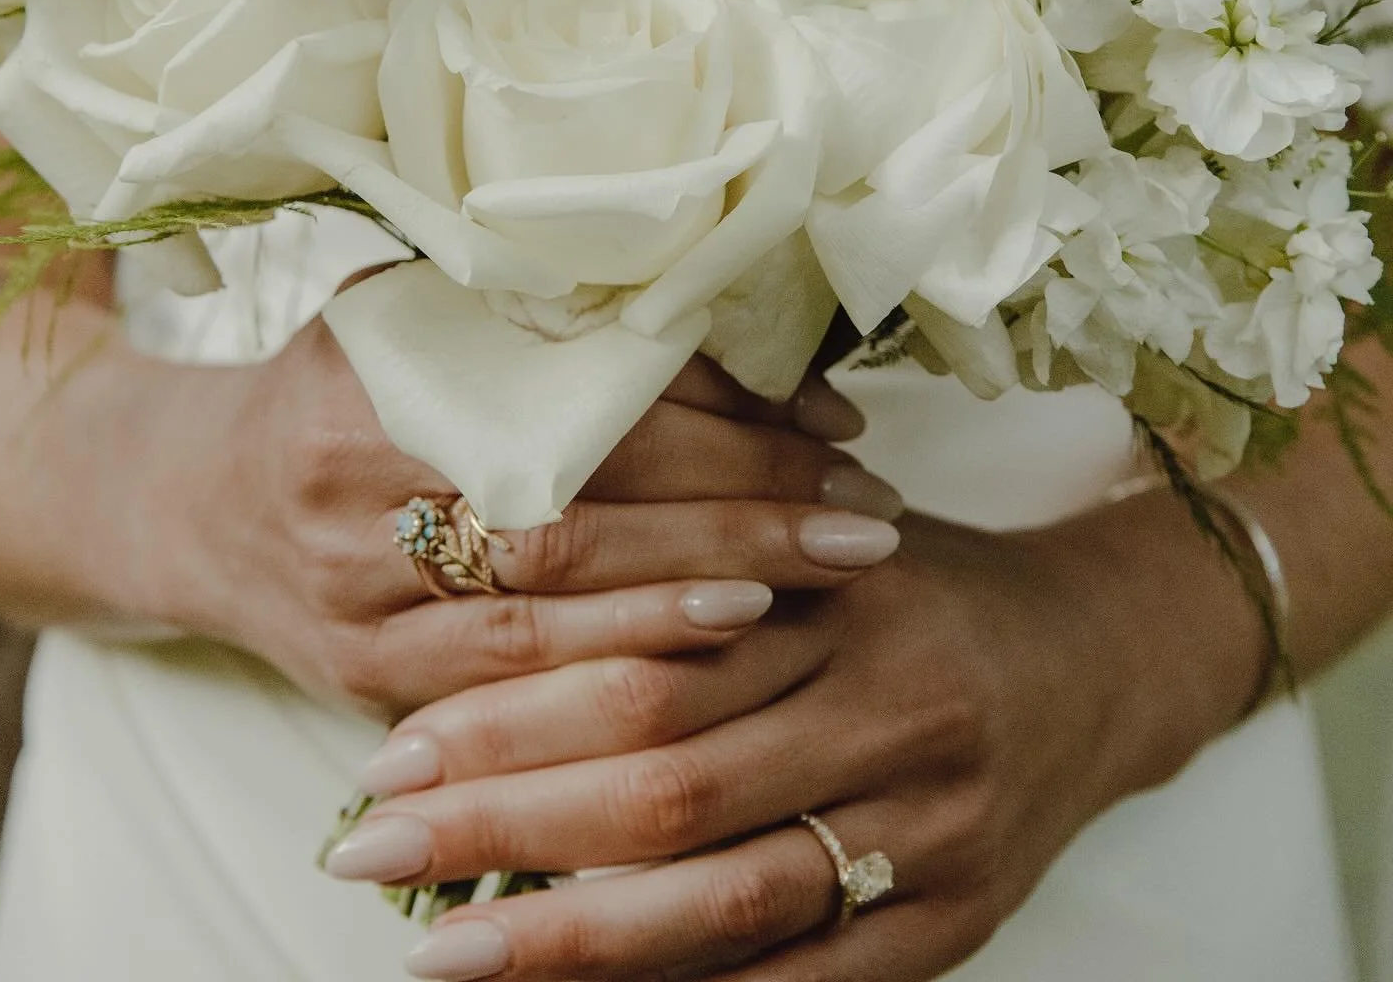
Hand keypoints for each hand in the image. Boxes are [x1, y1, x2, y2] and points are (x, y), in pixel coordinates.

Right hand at [145, 316, 903, 720]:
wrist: (197, 503)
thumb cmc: (336, 385)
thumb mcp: (404, 312)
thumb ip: (526, 305)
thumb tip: (715, 298)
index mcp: (372, 382)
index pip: (567, 399)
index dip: (709, 408)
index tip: (825, 413)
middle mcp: (355, 499)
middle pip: (576, 511)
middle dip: (740, 507)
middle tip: (863, 504)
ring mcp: (359, 606)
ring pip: (556, 615)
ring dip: (709, 591)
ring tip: (833, 568)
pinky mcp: (370, 685)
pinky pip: (515, 687)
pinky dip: (629, 664)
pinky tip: (729, 642)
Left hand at [323, 497, 1268, 978]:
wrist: (1099, 658)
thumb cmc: (919, 580)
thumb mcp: (823, 530)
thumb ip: (695, 551)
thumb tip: (504, 577)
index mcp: (848, 595)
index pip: (656, 659)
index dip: (516, 709)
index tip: (395, 746)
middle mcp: (895, 712)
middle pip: (671, 784)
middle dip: (505, 825)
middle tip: (370, 847)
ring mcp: (932, 833)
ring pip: (728, 900)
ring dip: (569, 938)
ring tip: (440, 955)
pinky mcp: (956, 927)